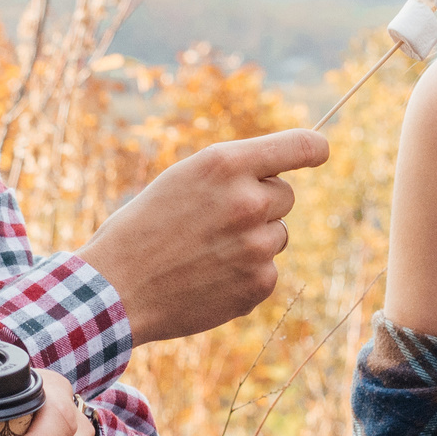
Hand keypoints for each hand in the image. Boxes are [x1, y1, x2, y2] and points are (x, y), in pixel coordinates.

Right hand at [78, 129, 330, 345]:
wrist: (116, 289)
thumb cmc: (143, 228)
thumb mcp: (183, 179)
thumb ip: (232, 173)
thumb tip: (278, 178)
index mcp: (225, 163)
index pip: (300, 145)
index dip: (313, 149)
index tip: (320, 152)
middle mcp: (248, 200)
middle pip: (285, 195)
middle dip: (261, 204)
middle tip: (216, 221)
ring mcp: (257, 246)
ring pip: (278, 235)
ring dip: (254, 241)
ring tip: (206, 252)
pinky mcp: (259, 284)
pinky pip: (268, 270)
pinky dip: (246, 274)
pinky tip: (209, 278)